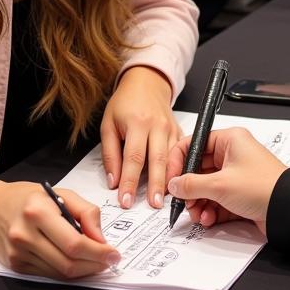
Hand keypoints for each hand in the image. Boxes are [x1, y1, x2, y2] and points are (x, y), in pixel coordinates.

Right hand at [0, 180, 119, 278]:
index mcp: (37, 211)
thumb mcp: (61, 193)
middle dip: (95, 265)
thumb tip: (102, 239)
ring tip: (96, 262)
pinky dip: (67, 272)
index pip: (74, 243)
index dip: (98, 253)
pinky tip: (76, 263)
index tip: (114, 255)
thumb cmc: (29, 198)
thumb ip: (86, 212)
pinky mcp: (16, 266)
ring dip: (84, 271)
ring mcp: (18, 254)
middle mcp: (25, 234)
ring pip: (60, 273)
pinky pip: (49, 275)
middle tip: (110, 262)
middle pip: (68, 263)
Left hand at [100, 66, 179, 209]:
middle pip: (157, 160)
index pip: (133, 158)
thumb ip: (110, 154)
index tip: (126, 200)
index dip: (129, 182)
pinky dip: (179, 170)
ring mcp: (171, 129)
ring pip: (172, 159)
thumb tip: (113, 181)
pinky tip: (175, 184)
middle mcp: (156, 126)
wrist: (146, 83)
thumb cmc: (125, 103)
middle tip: (153, 206)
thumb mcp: (108, 124)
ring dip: (169, 181)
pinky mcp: (179, 131)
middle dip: (155, 186)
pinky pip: (181, 153)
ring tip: (165, 199)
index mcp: (136, 123)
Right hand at [165, 127, 286, 234]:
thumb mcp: (220, 185)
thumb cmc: (264, 187)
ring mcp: (238, 175)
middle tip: (183, 201)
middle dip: (190, 188)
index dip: (178, 161)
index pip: (194, 143)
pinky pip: (218, 200)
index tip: (170, 178)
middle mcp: (234, 154)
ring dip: (199, 202)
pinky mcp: (242, 194)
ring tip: (198, 214)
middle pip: (199, 168)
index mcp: (230, 140)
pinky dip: (211, 210)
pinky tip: (208, 219)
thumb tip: (174, 184)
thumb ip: (191, 184)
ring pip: (207, 187)